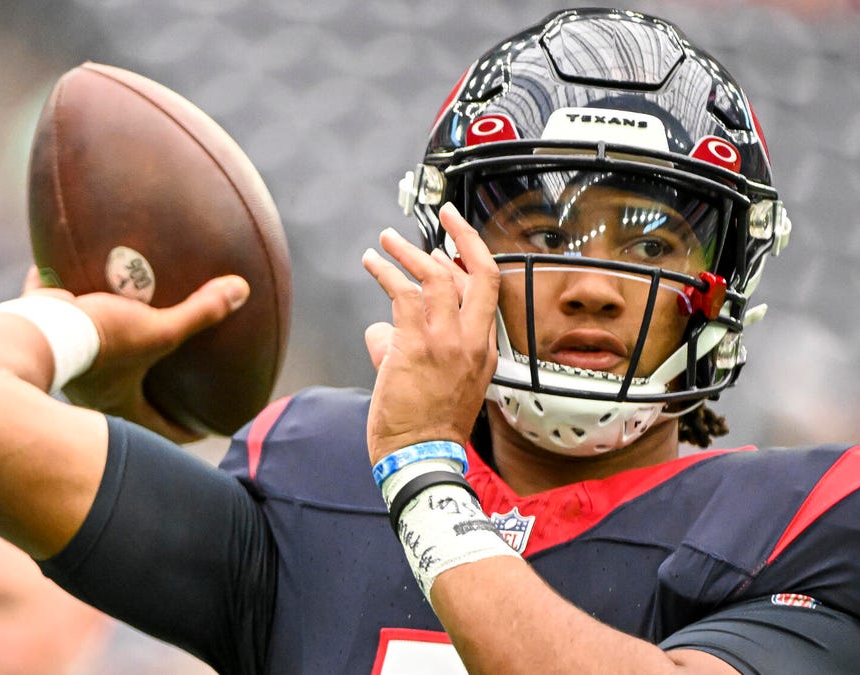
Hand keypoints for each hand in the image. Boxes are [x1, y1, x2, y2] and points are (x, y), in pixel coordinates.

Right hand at [22, 266, 249, 442]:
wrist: (29, 331)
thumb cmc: (98, 341)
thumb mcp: (157, 329)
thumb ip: (200, 313)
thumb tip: (242, 291)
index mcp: (118, 403)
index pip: (159, 429)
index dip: (185, 431)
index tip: (204, 428)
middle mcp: (87, 391)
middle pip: (121, 398)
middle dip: (143, 391)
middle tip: (165, 382)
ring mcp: (58, 364)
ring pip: (83, 357)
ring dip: (100, 347)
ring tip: (119, 330)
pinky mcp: (33, 332)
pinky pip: (43, 311)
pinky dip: (48, 292)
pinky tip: (49, 269)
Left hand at [361, 203, 498, 462]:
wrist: (422, 457)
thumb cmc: (429, 428)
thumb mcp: (438, 384)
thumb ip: (410, 348)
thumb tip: (383, 331)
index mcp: (484, 350)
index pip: (486, 291)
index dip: (469, 261)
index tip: (452, 244)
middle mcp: (472, 340)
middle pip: (479, 272)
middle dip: (463, 235)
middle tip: (444, 213)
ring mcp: (446, 341)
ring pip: (436, 276)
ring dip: (409, 252)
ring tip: (386, 241)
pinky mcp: (415, 345)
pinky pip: (402, 294)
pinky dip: (385, 272)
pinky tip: (372, 263)